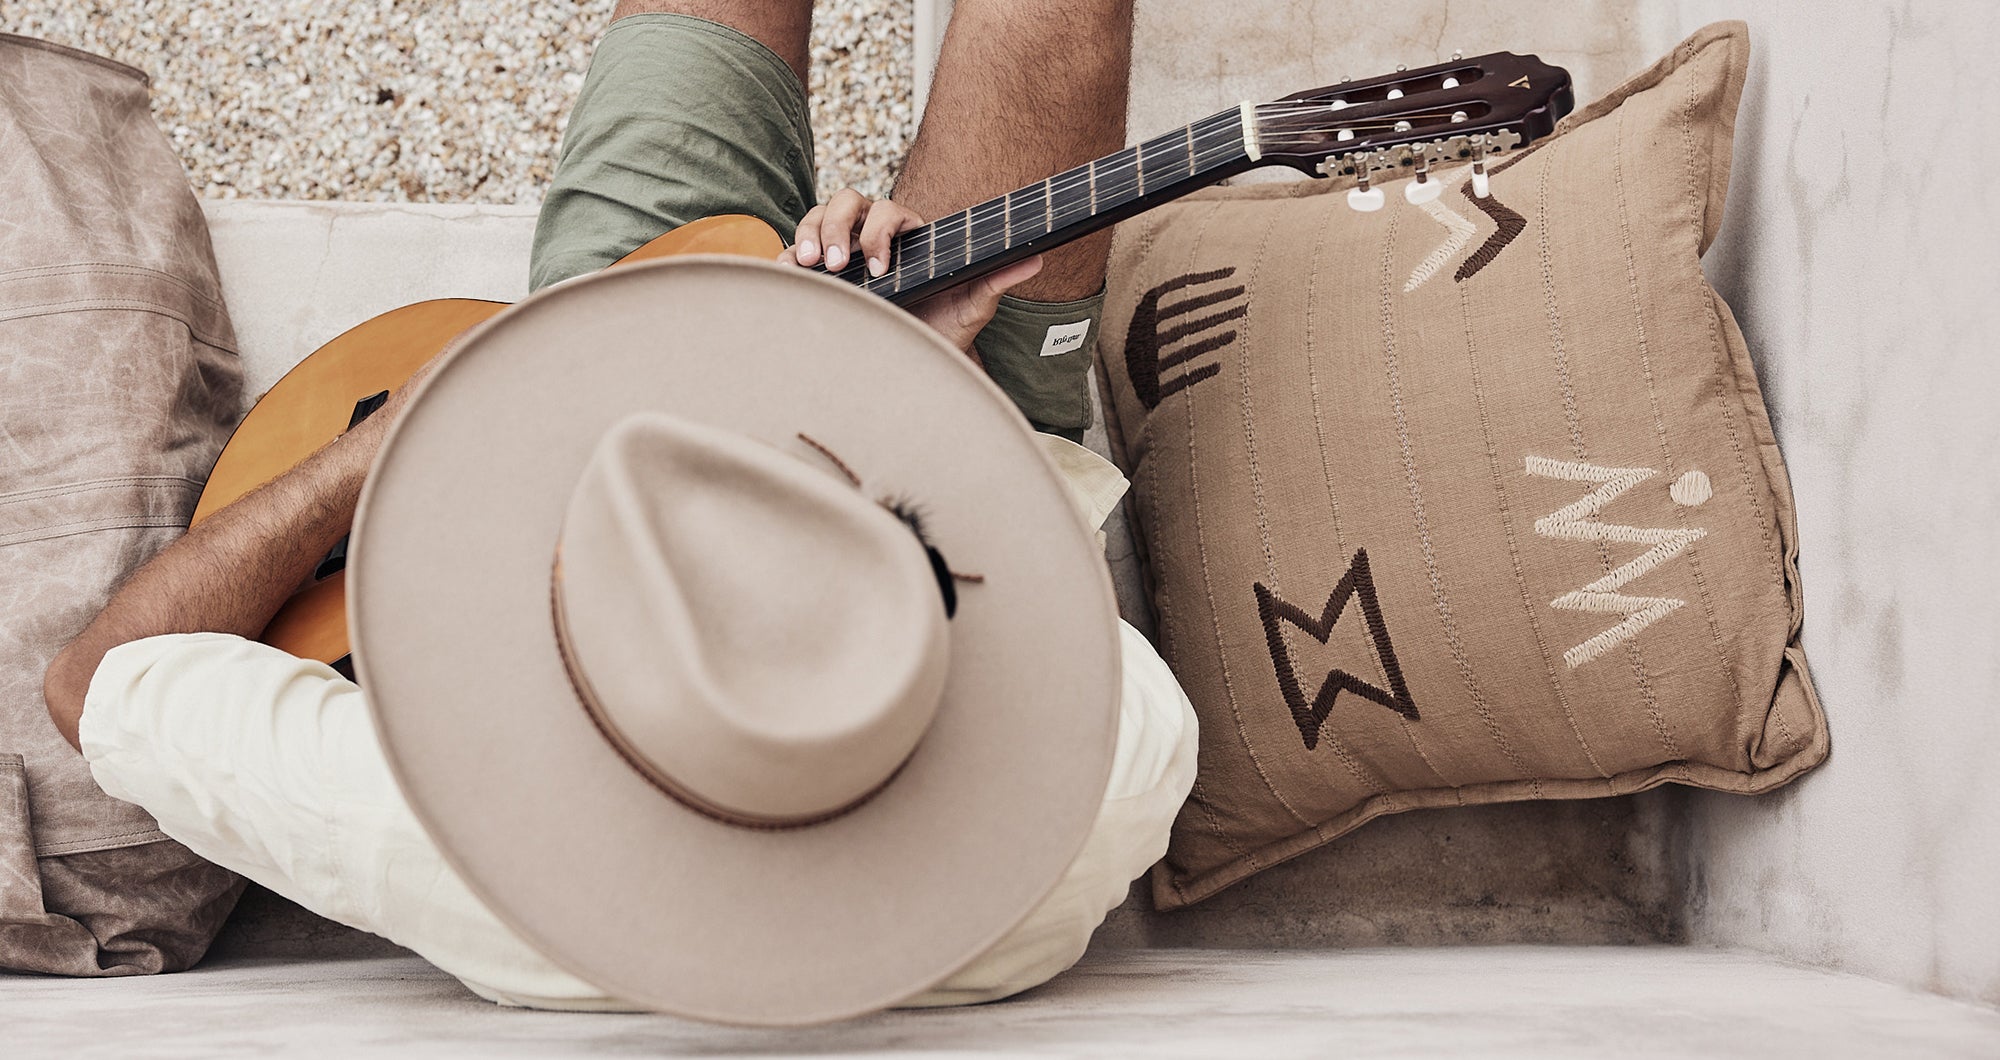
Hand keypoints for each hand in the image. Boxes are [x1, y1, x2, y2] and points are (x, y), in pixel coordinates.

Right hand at [780, 188, 1043, 358]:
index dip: (878, 234)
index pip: (888, 212)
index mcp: (908, 235)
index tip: (880, 270)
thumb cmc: (946, 328)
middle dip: (837, 229)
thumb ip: (997, 280)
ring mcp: (844, 249)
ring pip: (818, 217)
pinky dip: (787, 257)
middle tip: (836, 265)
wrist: (920, 359)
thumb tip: (1037, 258)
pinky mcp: (821, 271)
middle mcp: (873, 235)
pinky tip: (789, 274)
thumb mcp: (971, 306)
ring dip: (810, 235)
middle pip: (847, 202)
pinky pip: (796, 250)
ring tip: (810, 267)